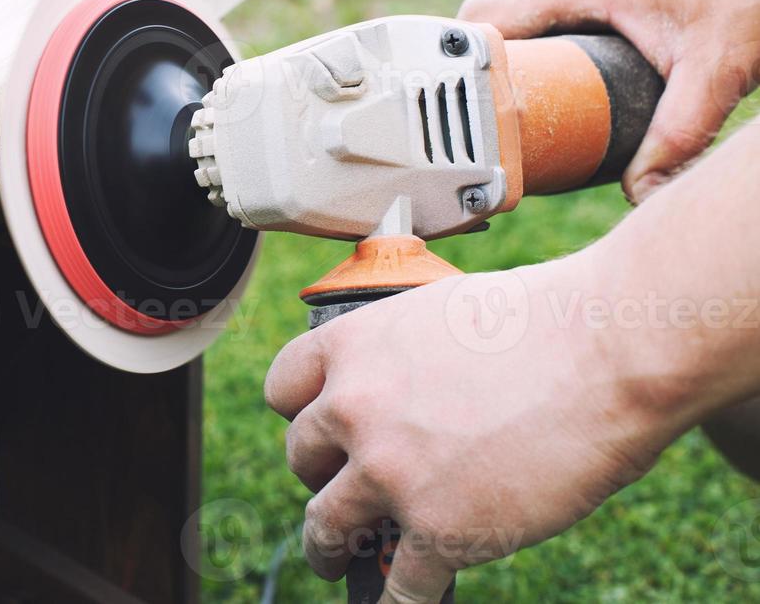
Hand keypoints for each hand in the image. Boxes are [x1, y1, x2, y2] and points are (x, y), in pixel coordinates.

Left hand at [265, 255, 678, 602]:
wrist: (605, 352)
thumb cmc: (541, 321)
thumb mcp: (437, 312)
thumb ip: (402, 353)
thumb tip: (404, 383)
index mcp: (350, 347)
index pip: (282, 388)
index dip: (297, 415)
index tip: (313, 432)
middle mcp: (353, 409)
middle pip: (300, 457)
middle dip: (317, 476)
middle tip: (338, 489)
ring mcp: (390, 473)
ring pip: (325, 527)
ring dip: (327, 549)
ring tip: (334, 559)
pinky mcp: (439, 529)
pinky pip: (400, 584)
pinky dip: (398, 597)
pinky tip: (401, 599)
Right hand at [458, 0, 759, 202]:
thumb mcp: (714, 75)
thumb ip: (677, 136)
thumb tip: (641, 193)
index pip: (484, 19)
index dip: (458, 64)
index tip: (458, 112)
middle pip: (487, 23)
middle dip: (473, 73)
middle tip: (479, 130)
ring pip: (511, 21)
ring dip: (500, 64)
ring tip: (503, 121)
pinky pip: (538, 21)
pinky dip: (527, 55)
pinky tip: (542, 95)